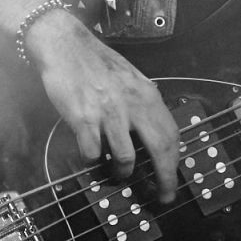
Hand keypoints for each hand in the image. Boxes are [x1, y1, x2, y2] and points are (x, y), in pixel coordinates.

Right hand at [24, 9, 180, 198]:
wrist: (65, 44)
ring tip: (118, 173)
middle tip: (163, 196)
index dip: (175, 162)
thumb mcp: (130, 79)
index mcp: (147, 95)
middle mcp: (133, 104)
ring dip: (123, 172)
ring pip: (126, 158)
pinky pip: (93, 154)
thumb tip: (153, 132)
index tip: (173, 180)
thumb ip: (142, 103)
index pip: (171, 134)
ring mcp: (109, 113)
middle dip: (165, 178)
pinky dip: (93, 163)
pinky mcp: (83, 119)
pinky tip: (91, 159)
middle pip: (160, 149)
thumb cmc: (96, 62)